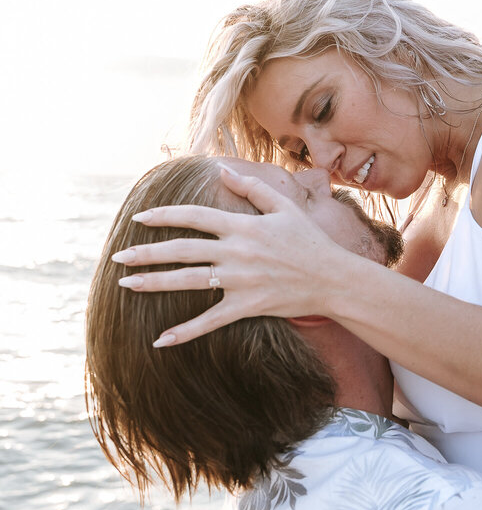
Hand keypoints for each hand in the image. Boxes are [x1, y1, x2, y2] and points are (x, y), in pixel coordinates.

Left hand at [112, 166, 341, 345]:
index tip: (140, 219)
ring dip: (154, 283)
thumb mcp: (284, 207)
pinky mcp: (247, 306)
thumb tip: (221, 170)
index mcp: (243, 226)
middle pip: (182, 250)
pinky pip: (210, 321)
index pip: (195, 216)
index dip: (165, 216)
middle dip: (146, 253)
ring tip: (125, 285)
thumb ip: (252, 187)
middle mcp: (237, 252)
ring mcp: (240, 280)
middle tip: (118, 257)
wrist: (335, 279)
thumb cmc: (311, 242)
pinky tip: (160, 340)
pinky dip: (184, 332)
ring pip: (189, 281)